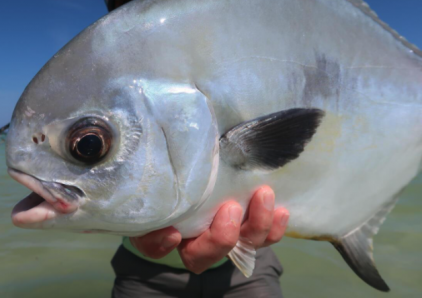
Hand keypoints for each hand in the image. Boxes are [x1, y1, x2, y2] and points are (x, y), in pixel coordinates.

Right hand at [129, 185, 288, 273]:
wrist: (195, 180)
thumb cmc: (174, 190)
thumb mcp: (156, 198)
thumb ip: (152, 214)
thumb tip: (170, 231)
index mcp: (175, 237)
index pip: (158, 248)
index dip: (164, 246)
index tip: (171, 233)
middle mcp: (202, 244)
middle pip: (212, 254)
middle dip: (224, 236)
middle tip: (230, 208)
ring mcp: (230, 236)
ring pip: (245, 243)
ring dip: (257, 223)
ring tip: (263, 195)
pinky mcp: (249, 226)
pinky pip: (265, 236)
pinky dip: (275, 226)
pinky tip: (281, 210)